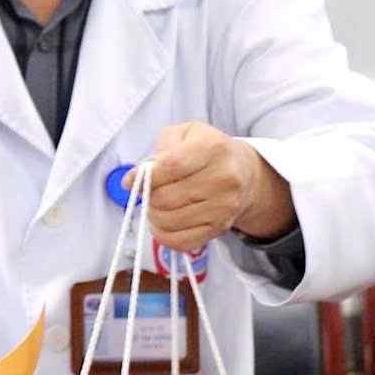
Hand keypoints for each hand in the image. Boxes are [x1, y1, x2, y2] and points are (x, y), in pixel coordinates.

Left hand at [135, 123, 295, 248]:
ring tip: (159, 203)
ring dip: (153, 214)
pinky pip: (179, 241)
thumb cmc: (206, 151)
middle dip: (148, 195)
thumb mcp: (185, 134)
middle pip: (164, 197)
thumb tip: (134, 178)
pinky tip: (164, 221)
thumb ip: (159, 149)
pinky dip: (163, 234)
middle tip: (151, 190)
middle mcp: (224, 179)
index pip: (170, 167)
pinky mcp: (219, 228)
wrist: (243, 172)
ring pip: (167, 220)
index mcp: (214, 149)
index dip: (144, 176)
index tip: (131, 179)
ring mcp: (224, 206)